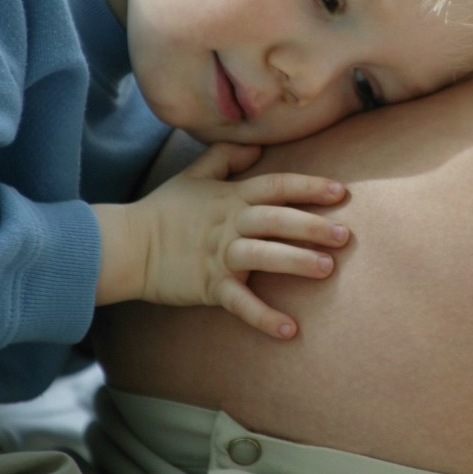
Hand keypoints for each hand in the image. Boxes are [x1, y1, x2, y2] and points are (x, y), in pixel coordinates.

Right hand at [93, 142, 348, 337]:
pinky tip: (289, 329)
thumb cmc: (165, 210)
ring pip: (263, 255)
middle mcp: (230, 223)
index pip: (276, 186)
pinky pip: (240, 302)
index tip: (340, 192)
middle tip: (345, 235)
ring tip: (327, 269)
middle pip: (277, 220)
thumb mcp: (194, 175)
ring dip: (295, 261)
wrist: (127, 245)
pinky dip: (264, 316)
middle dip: (312, 226)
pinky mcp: (209, 285)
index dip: (308, 187)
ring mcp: (219, 255)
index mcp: (231, 197)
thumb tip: (256, 144)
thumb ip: (226, 157)